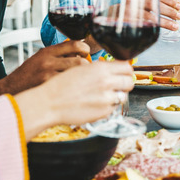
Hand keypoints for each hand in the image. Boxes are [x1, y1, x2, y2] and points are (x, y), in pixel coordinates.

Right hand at [7, 40, 90, 89]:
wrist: (10, 89)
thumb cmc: (27, 75)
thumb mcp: (40, 58)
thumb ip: (58, 55)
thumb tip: (79, 55)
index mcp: (47, 51)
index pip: (74, 44)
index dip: (84, 49)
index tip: (85, 54)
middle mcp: (48, 61)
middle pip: (79, 61)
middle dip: (85, 68)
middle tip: (84, 72)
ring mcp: (48, 74)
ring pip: (76, 74)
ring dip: (81, 78)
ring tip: (78, 81)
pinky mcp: (48, 86)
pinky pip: (69, 85)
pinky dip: (73, 87)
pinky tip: (71, 89)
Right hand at [17, 61, 134, 138]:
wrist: (50, 103)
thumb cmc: (61, 85)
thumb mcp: (81, 69)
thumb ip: (99, 68)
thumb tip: (113, 69)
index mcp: (101, 69)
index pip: (127, 66)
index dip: (126, 70)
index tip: (123, 72)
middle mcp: (106, 82)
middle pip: (129, 81)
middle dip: (125, 82)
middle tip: (117, 84)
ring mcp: (106, 98)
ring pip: (123, 95)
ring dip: (116, 95)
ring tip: (102, 95)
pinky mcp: (104, 112)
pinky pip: (113, 107)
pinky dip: (108, 106)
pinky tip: (95, 104)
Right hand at [109, 0, 179, 31]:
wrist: (105, 19)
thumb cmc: (126, 10)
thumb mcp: (137, 0)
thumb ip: (151, 0)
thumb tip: (173, 3)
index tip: (179, 4)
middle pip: (155, 4)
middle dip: (170, 10)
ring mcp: (128, 11)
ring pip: (151, 15)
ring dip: (166, 20)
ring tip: (176, 25)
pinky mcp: (127, 23)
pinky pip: (144, 25)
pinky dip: (156, 27)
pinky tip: (164, 29)